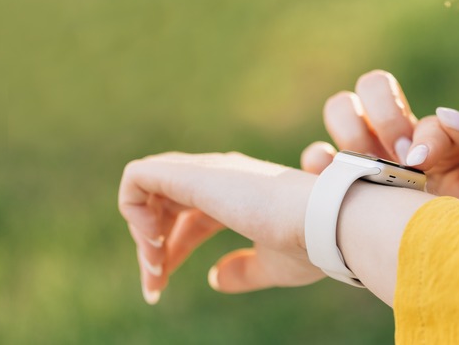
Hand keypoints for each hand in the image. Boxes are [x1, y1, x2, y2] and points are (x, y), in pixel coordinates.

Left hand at [118, 152, 323, 303]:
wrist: (326, 223)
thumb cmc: (309, 245)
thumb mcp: (271, 266)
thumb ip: (242, 270)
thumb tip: (214, 279)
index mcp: (237, 196)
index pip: (189, 218)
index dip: (170, 251)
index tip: (161, 287)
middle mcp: (219, 177)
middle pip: (163, 207)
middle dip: (150, 249)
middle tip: (154, 287)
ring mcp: (205, 171)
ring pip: (146, 191)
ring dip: (142, 234)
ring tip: (155, 268)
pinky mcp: (192, 174)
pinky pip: (136, 177)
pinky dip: (132, 209)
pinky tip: (154, 241)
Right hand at [301, 70, 458, 212]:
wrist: (449, 265)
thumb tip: (445, 113)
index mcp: (428, 132)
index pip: (439, 109)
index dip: (420, 133)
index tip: (422, 165)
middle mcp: (391, 136)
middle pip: (372, 85)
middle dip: (385, 115)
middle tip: (400, 159)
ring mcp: (361, 157)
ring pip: (340, 107)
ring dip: (353, 132)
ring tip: (372, 171)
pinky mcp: (336, 183)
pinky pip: (315, 156)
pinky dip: (322, 162)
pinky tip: (344, 186)